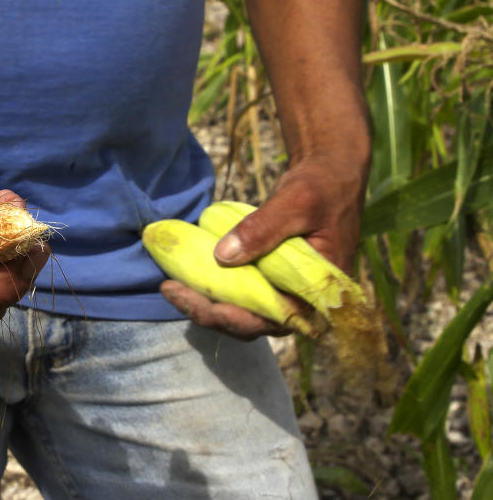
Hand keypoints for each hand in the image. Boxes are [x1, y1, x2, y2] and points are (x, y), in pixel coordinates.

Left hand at [161, 154, 365, 339]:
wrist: (328, 176)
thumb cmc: (320, 188)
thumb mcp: (295, 203)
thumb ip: (263, 229)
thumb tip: (221, 256)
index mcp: (317, 292)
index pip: (275, 321)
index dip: (238, 320)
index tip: (208, 306)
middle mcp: (299, 301)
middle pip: (250, 323)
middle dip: (208, 312)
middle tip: (171, 291)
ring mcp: (280, 292)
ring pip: (239, 312)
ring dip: (204, 303)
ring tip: (170, 287)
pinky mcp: (266, 280)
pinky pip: (237, 293)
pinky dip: (211, 288)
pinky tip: (182, 276)